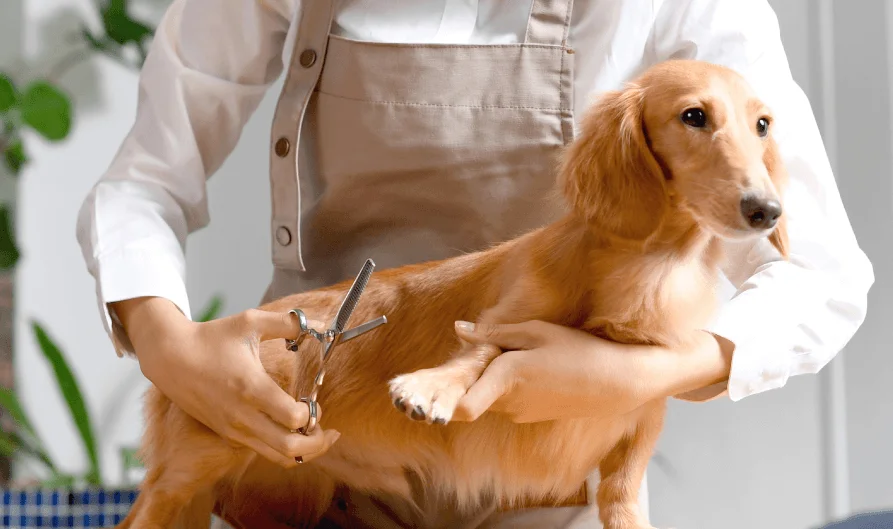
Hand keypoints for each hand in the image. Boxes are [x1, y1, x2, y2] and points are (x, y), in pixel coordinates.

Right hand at [112, 297, 339, 467]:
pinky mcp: (229, 434)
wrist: (170, 357)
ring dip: (303, 451)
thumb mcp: (250, 321)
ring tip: (316, 434)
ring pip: (277, 457)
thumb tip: (320, 324)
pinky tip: (292, 430)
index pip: (293, 418)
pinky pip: (263, 452)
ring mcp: (234, 429)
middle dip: (317, 443)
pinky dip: (284, 449)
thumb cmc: (211, 338)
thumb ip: (288, 323)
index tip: (313, 399)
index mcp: (251, 388)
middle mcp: (243, 415)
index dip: (312, 413)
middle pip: (290, 449)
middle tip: (328, 430)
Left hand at [451, 320, 730, 422]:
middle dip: (470, 376)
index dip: (444, 403)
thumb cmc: (579, 350)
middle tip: (482, 353)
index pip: (464, 405)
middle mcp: (509, 401)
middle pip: (472, 392)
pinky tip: (534, 371)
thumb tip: (460, 329)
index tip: (432, 396)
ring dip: (491, 381)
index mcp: (507, 376)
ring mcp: (521, 413)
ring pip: (489, 396)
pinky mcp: (532, 416)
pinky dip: (508, 388)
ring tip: (516, 357)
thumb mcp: (537, 331)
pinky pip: (507, 401)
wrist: (619, 383)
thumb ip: (495, 332)